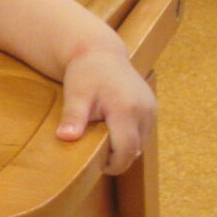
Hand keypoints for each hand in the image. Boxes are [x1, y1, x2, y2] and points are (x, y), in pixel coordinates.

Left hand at [56, 44, 155, 172]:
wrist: (100, 51)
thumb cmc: (85, 73)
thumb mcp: (76, 95)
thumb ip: (73, 117)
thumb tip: (65, 137)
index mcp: (127, 110)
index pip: (126, 151)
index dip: (113, 164)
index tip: (96, 165)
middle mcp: (144, 111)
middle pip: (135, 150)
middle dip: (117, 156)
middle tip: (95, 153)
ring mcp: (151, 109)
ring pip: (140, 143)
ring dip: (124, 147)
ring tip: (102, 137)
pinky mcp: (152, 107)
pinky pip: (143, 132)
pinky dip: (129, 136)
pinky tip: (112, 128)